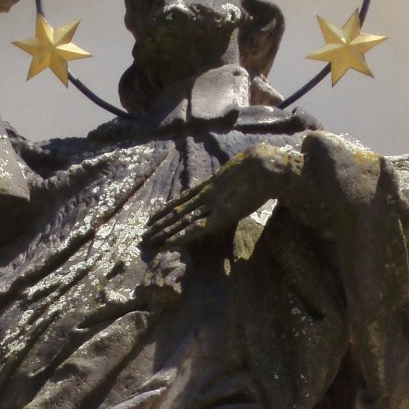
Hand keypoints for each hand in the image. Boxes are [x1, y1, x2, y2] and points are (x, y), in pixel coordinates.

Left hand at [144, 144, 302, 248]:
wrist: (266, 167)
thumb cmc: (259, 170)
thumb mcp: (243, 174)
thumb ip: (234, 180)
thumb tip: (236, 181)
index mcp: (210, 187)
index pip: (182, 201)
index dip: (166, 210)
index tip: (152, 219)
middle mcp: (206, 197)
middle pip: (177, 212)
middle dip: (159, 224)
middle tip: (143, 236)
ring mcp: (211, 204)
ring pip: (182, 219)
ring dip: (164, 231)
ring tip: (148, 239)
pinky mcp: (221, 215)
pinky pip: (198, 226)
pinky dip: (183, 234)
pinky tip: (170, 242)